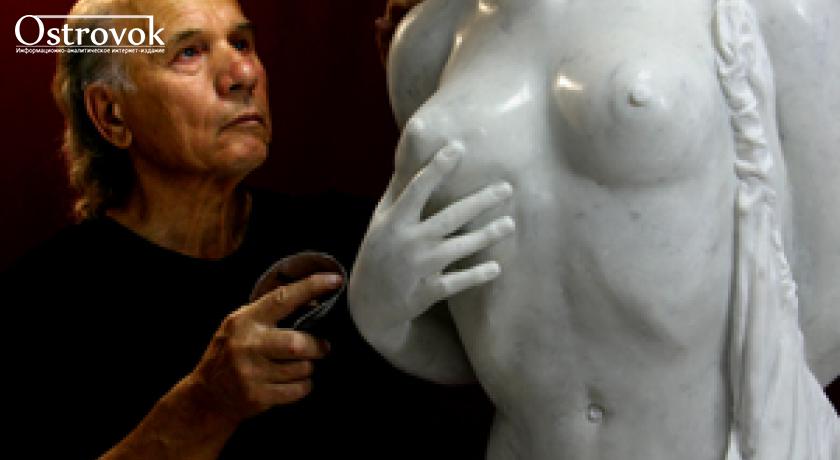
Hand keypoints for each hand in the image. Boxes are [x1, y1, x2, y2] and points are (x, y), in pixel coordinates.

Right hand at [188, 273, 340, 423]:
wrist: (208, 395)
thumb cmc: (231, 352)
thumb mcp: (241, 324)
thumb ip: (270, 312)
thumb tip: (312, 301)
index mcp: (245, 321)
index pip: (282, 299)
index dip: (310, 287)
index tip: (334, 280)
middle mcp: (247, 345)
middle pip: (296, 344)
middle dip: (317, 346)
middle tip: (322, 347)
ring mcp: (251, 374)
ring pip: (301, 369)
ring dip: (309, 367)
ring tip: (300, 365)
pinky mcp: (258, 397)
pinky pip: (298, 390)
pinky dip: (303, 385)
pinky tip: (293, 381)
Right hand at [349, 142, 514, 331]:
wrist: (368, 303)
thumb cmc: (379, 251)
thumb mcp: (381, 219)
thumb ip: (399, 189)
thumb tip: (410, 152)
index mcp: (394, 221)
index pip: (417, 189)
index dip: (437, 168)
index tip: (458, 147)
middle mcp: (407, 242)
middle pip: (449, 218)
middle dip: (479, 202)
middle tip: (507, 188)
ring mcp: (418, 268)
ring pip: (457, 249)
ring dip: (485, 236)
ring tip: (510, 224)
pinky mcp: (427, 292)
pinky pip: (456, 283)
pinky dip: (475, 276)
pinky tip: (496, 267)